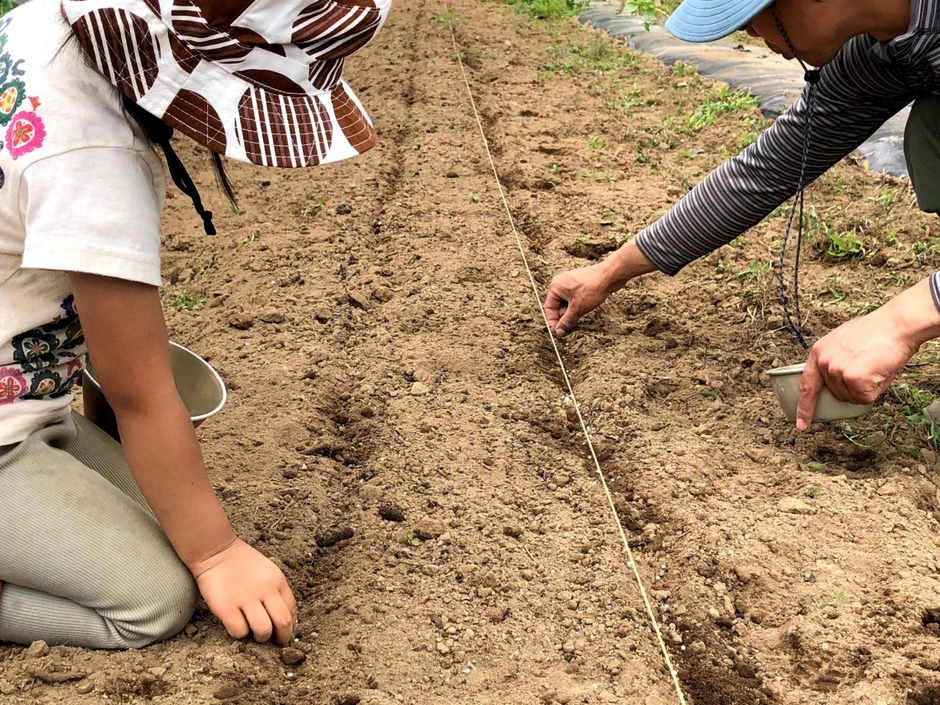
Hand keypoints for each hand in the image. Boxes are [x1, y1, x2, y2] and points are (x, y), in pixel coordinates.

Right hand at [190, 539, 296, 643]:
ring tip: (253, 633)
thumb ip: (277, 592)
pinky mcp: (226, 607)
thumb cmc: (242, 563)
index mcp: (277, 581)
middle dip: (281, 638)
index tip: (283, 632)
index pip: (292, 610)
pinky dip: (240, 633)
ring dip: (260, 637)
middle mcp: (265, 590)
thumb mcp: (267, 572)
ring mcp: (245, 599)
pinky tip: (236, 624)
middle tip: (273, 641)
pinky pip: (239, 631)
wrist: (216, 551)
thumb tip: (284, 619)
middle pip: (283, 623)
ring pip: (263, 630)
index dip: (290, 626)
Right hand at [544, 240, 657, 338]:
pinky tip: (584, 309)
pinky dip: (577, 305)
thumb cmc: (592, 288)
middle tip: (570, 327)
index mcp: (555, 287)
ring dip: (572, 311)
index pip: (549, 308)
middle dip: (564, 316)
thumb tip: (559, 331)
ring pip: (567, 302)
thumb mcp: (577, 309)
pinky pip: (574, 297)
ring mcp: (570, 282)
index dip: (553, 321)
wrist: (609, 276)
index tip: (558, 331)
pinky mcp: (580, 283)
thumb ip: (566, 321)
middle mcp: (560, 283)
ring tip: (579, 316)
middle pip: (557, 305)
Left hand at [795, 305, 922, 430]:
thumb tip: (839, 383)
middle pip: (837, 394)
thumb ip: (835, 362)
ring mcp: (837, 371)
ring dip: (866, 388)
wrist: (897, 324)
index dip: (804, 407)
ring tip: (874, 365)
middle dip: (854, 388)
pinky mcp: (853, 378)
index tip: (802, 423)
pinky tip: (879, 371)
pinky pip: (865, 398)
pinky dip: (876, 390)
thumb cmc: (877, 331)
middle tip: (868, 366)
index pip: (807, 385)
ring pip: (852, 398)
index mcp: (819, 352)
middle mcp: (824, 362)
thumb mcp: (844, 342)